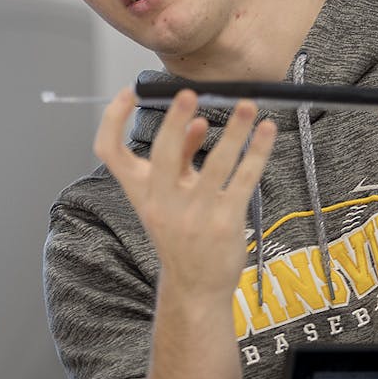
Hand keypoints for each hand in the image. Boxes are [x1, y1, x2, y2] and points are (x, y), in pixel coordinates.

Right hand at [94, 87, 275, 294]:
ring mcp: (194, 214)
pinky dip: (258, 152)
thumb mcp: (170, 198)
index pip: (109, 151)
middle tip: (190, 93)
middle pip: (161, 153)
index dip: (113, 119)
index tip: (129, 92)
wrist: (195, 286)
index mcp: (141, 192)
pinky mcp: (225, 222)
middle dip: (175, 120)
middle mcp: (162, 202)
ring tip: (249, 105)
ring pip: (216, 163)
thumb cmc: (181, 234)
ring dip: (235, 130)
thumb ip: (181, 159)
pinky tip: (268, 131)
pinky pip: (244, 179)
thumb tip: (199, 122)